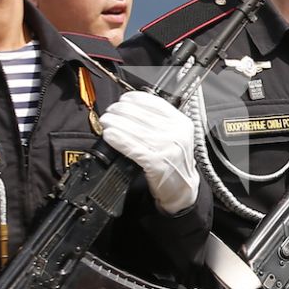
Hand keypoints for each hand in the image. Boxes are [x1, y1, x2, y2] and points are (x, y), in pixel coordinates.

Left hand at [100, 92, 199, 213]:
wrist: (183, 189)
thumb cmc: (176, 162)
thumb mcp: (176, 136)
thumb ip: (160, 122)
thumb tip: (131, 108)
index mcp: (181, 123)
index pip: (155, 104)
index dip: (135, 99)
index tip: (123, 100)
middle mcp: (177, 134)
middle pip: (142, 116)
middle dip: (121, 111)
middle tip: (110, 112)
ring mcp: (167, 149)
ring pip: (135, 130)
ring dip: (116, 124)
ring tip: (106, 121)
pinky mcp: (157, 164)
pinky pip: (133, 148)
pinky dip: (119, 140)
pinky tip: (110, 136)